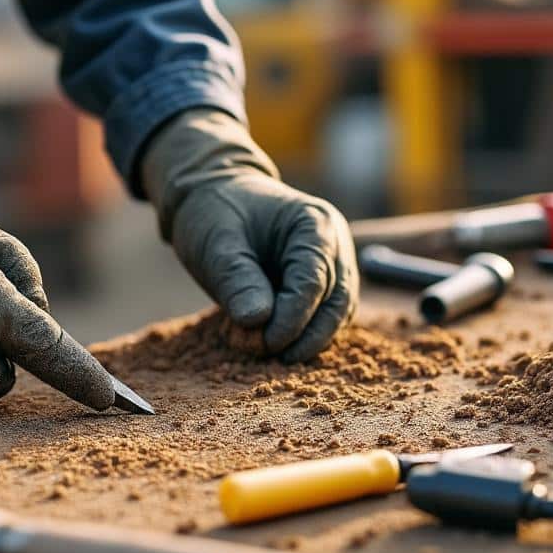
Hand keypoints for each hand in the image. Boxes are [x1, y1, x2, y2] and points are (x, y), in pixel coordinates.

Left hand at [142, 109, 356, 360]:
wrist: (215, 196)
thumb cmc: (215, 213)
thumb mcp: (216, 244)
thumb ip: (237, 280)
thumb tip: (259, 321)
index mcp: (314, 224)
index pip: (313, 282)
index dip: (292, 319)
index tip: (264, 342)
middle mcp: (334, 243)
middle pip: (337, 302)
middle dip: (306, 336)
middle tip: (270, 356)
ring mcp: (334, 262)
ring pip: (337, 313)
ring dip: (307, 340)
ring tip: (269, 353)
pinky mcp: (323, 281)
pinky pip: (324, 315)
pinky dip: (304, 333)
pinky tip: (273, 343)